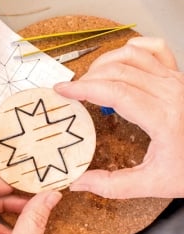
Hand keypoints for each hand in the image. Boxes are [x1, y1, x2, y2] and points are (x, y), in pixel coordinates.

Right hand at [54, 37, 183, 198]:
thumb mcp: (154, 184)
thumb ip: (112, 185)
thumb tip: (78, 182)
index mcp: (163, 118)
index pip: (114, 92)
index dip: (83, 89)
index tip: (62, 91)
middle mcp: (172, 92)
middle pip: (118, 71)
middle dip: (88, 78)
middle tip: (72, 92)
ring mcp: (178, 80)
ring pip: (133, 55)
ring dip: (106, 63)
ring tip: (91, 79)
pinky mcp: (181, 76)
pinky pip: (155, 50)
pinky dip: (133, 49)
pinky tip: (120, 61)